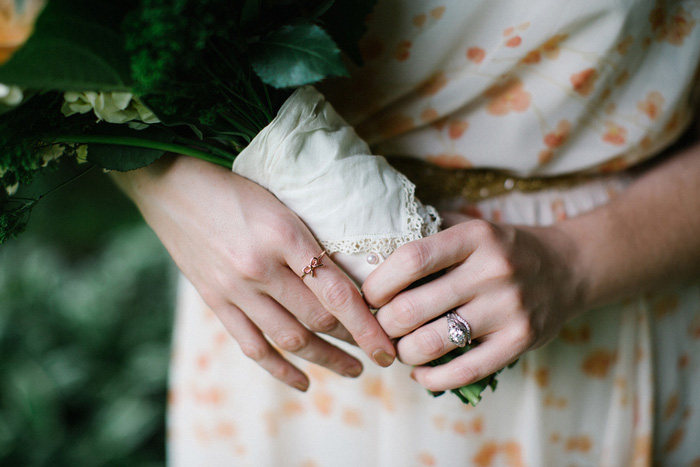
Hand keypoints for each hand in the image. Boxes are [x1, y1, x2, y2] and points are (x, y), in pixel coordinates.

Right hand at [113, 155, 395, 390]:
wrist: (170, 184)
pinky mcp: (215, 301)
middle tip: (378, 353)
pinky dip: (280, 369)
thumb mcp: (281, 203)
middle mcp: (260, 267)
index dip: (367, 325)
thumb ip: (310, 241)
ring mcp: (234, 288)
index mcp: (285, 234)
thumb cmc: (235, 187)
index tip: (387, 345)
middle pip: (318, 318)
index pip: (337, 292)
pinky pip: (252, 346)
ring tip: (353, 370)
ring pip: (290, 338)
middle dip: (354, 341)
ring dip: (326, 359)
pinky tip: (304, 382)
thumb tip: (350, 278)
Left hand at [362, 212, 581, 391]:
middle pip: (412, 308)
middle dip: (384, 324)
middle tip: (381, 326)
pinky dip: (433, 378)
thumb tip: (371, 255)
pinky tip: (422, 374)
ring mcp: (509, 307)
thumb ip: (430, 235)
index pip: (410, 259)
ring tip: (401, 348)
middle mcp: (492, 270)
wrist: (567, 268)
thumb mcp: (472, 228)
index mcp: (474, 237)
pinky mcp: (521, 340)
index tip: (370, 295)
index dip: (379, 283)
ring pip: (432, 343)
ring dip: (404, 353)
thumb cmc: (502, 250)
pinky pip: (465, 370)